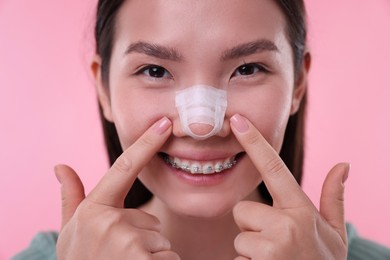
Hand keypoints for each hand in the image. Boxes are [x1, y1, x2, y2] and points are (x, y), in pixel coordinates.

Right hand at [55, 117, 180, 259]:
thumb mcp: (71, 231)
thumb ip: (71, 197)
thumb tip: (60, 166)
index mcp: (94, 209)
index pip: (124, 168)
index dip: (146, 144)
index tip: (164, 124)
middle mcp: (110, 222)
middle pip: (149, 220)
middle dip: (142, 236)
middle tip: (118, 255)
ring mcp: (127, 243)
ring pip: (160, 240)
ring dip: (149, 254)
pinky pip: (167, 258)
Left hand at [230, 114, 348, 259]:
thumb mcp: (334, 233)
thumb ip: (334, 198)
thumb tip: (343, 165)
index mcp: (301, 211)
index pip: (274, 168)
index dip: (255, 142)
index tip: (237, 120)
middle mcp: (286, 224)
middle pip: (243, 210)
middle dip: (253, 226)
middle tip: (275, 244)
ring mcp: (271, 247)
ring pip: (239, 235)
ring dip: (251, 248)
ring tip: (273, 259)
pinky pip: (237, 257)